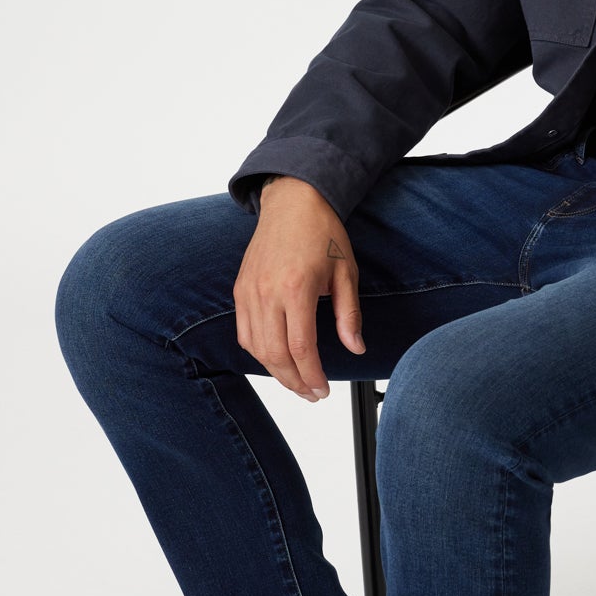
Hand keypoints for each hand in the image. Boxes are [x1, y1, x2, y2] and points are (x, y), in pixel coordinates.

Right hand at [233, 177, 364, 400]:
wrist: (293, 201)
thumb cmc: (322, 232)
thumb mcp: (346, 272)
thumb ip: (349, 314)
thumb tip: (355, 347)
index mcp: (296, 288)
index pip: (300, 347)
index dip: (312, 375)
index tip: (323, 390)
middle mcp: (267, 292)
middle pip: (274, 354)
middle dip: (294, 381)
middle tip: (313, 393)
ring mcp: (249, 291)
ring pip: (256, 348)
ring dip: (276, 371)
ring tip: (297, 382)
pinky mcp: (240, 290)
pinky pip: (244, 332)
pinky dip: (259, 352)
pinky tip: (276, 359)